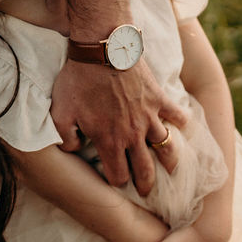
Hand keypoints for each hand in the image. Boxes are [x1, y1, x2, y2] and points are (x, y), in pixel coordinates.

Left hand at [50, 58, 187, 194]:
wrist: (101, 49)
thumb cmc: (78, 79)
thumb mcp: (60, 111)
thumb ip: (65, 137)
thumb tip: (73, 149)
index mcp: (109, 141)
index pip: (118, 175)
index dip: (116, 182)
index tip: (115, 181)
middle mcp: (133, 134)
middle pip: (146, 170)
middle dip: (146, 185)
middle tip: (146, 191)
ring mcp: (149, 117)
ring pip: (167, 149)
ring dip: (169, 163)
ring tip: (170, 170)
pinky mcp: (159, 98)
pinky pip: (178, 116)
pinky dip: (181, 124)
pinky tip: (179, 128)